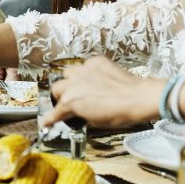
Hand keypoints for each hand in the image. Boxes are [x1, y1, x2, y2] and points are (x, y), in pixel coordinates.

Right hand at [43, 57, 159, 128]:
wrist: (138, 98)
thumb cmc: (119, 113)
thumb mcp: (95, 121)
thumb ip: (80, 114)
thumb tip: (78, 113)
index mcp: (71, 102)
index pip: (55, 112)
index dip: (49, 118)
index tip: (45, 121)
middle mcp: (74, 83)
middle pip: (57, 88)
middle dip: (60, 96)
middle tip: (69, 101)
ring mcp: (84, 70)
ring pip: (68, 73)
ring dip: (71, 81)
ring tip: (81, 87)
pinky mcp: (96, 62)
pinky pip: (86, 65)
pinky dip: (88, 72)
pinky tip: (97, 79)